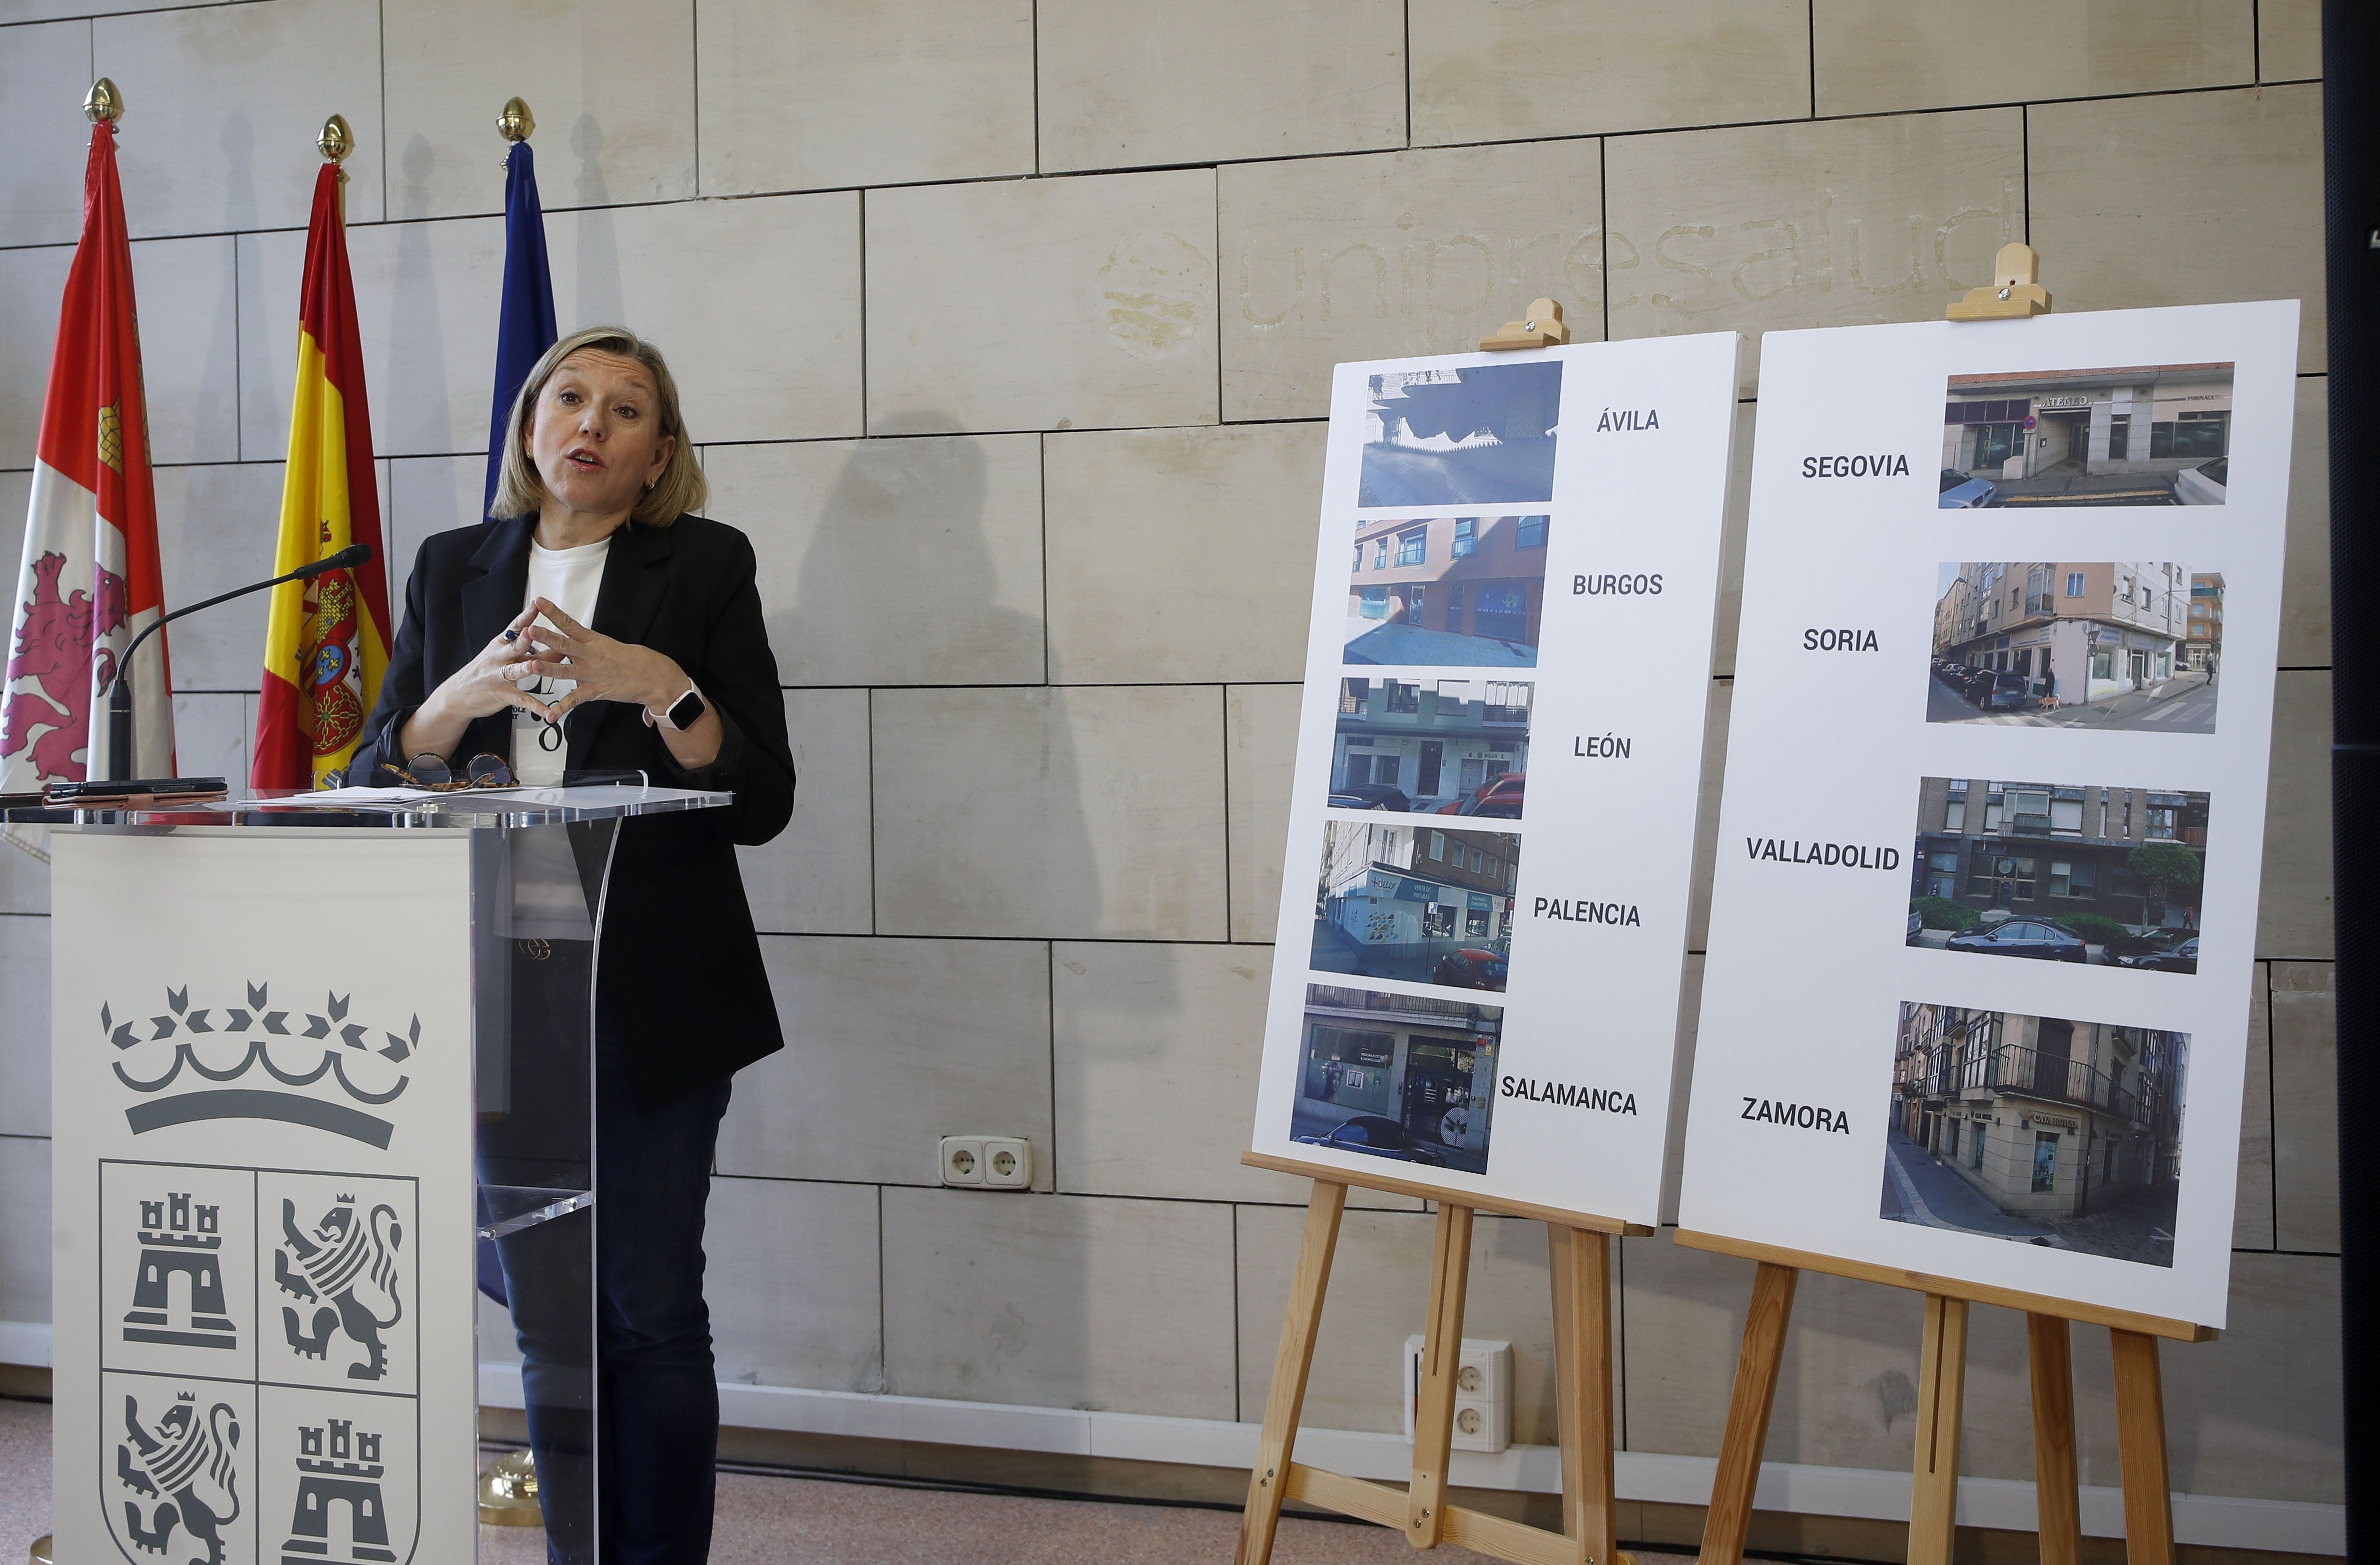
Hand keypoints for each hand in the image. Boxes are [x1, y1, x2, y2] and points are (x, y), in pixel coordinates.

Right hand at [426, 604, 557, 723]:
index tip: (536, 604)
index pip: (514, 628)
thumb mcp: (497, 653)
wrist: (457, 694)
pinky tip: (549, 712)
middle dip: (525, 639)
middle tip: (535, 631)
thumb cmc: (483, 671)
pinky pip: (522, 700)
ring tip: (536, 666)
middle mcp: (499, 658)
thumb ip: (522, 646)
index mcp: (500, 645)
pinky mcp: (502, 695)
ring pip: (515, 671)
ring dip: (526, 668)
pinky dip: (536, 707)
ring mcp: (499, 677)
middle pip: (514, 647)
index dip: (525, 616)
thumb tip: (551, 638)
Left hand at [516, 598, 685, 721]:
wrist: (650, 675)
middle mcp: (589, 655)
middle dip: (546, 638)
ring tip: (531, 666)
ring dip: (548, 669)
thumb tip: (566, 639)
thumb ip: (583, 643)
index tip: (539, 602)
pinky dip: (562, 709)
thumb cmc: (627, 658)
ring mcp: (591, 673)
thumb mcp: (605, 644)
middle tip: (529, 631)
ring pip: (565, 671)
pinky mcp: (594, 691)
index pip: (569, 624)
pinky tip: (550, 716)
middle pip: (564, 644)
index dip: (554, 613)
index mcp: (592, 641)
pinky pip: (575, 700)